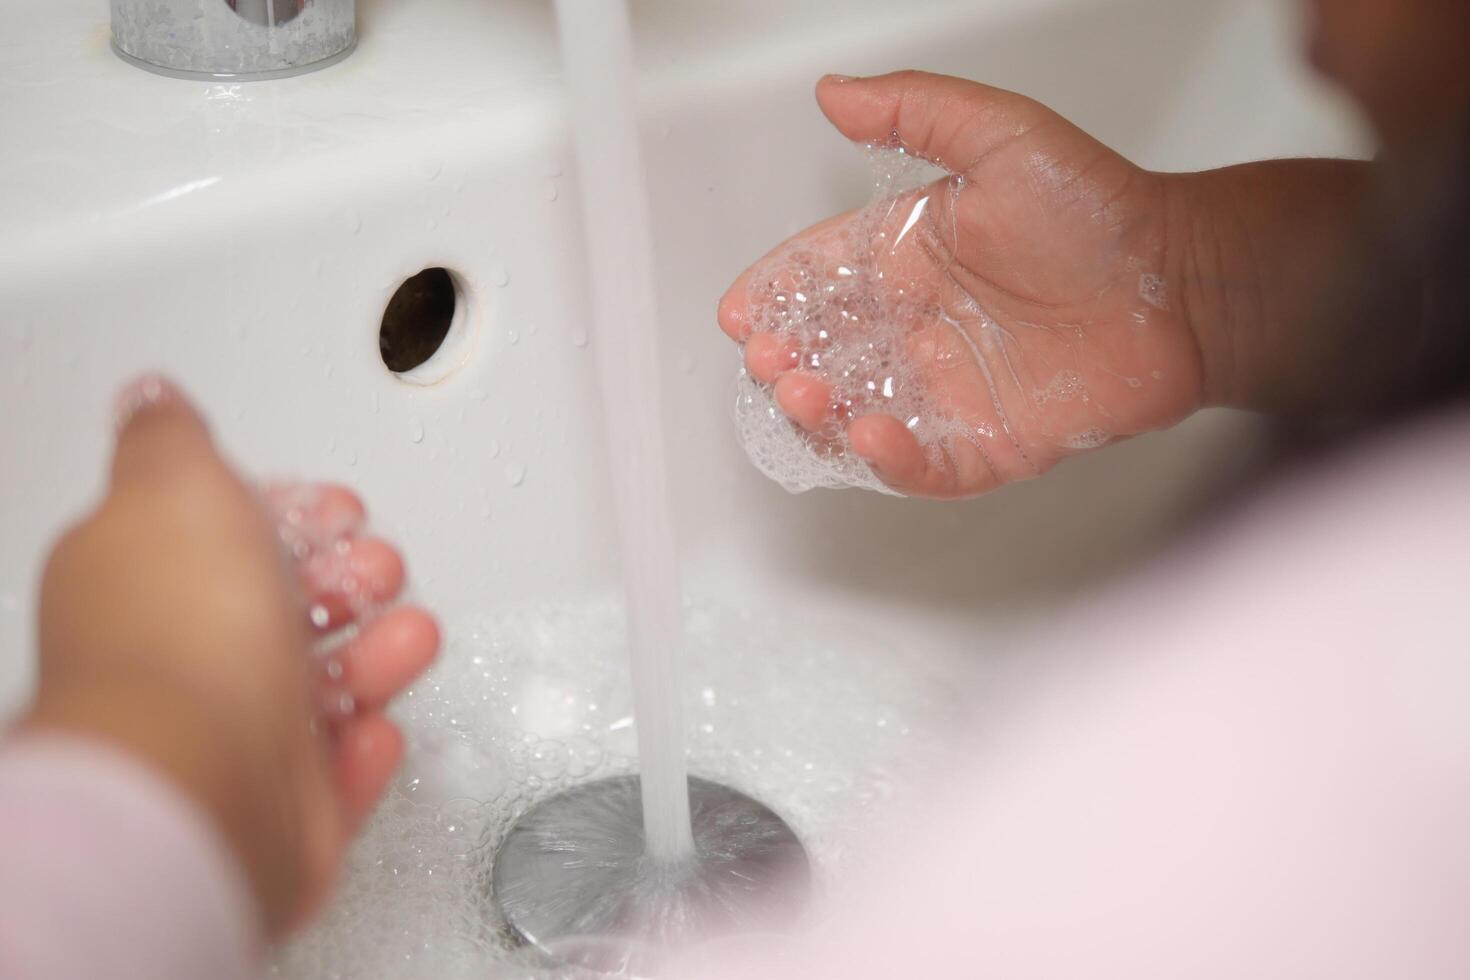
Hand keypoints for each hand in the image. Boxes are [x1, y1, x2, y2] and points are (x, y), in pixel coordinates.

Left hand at [24, 377, 438, 935]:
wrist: (202, 777)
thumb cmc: (183, 637)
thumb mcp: (175, 485)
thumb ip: (172, 435)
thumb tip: (151, 396)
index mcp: (145, 578)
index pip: (226, 536)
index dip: (291, 515)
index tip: (334, 509)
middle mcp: (181, 659)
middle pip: (282, 609)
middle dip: (350, 579)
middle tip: (377, 568)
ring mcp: (230, 737)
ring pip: (319, 687)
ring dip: (376, 655)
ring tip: (409, 637)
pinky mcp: (280, 807)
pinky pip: (337, 770)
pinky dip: (366, 743)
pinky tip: (378, 723)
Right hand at [720, 71, 1205, 497]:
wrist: (1186, 282)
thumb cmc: (1102, 208)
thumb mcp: (1002, 135)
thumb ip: (914, 112)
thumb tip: (835, 92)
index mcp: (911, 257)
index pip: (821, 277)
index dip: (775, 293)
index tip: (741, 308)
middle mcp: (921, 326)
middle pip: (826, 353)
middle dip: (783, 359)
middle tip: (769, 357)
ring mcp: (950, 388)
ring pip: (858, 414)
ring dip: (818, 413)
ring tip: (804, 393)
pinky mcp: (989, 443)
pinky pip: (925, 465)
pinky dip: (889, 461)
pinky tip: (871, 434)